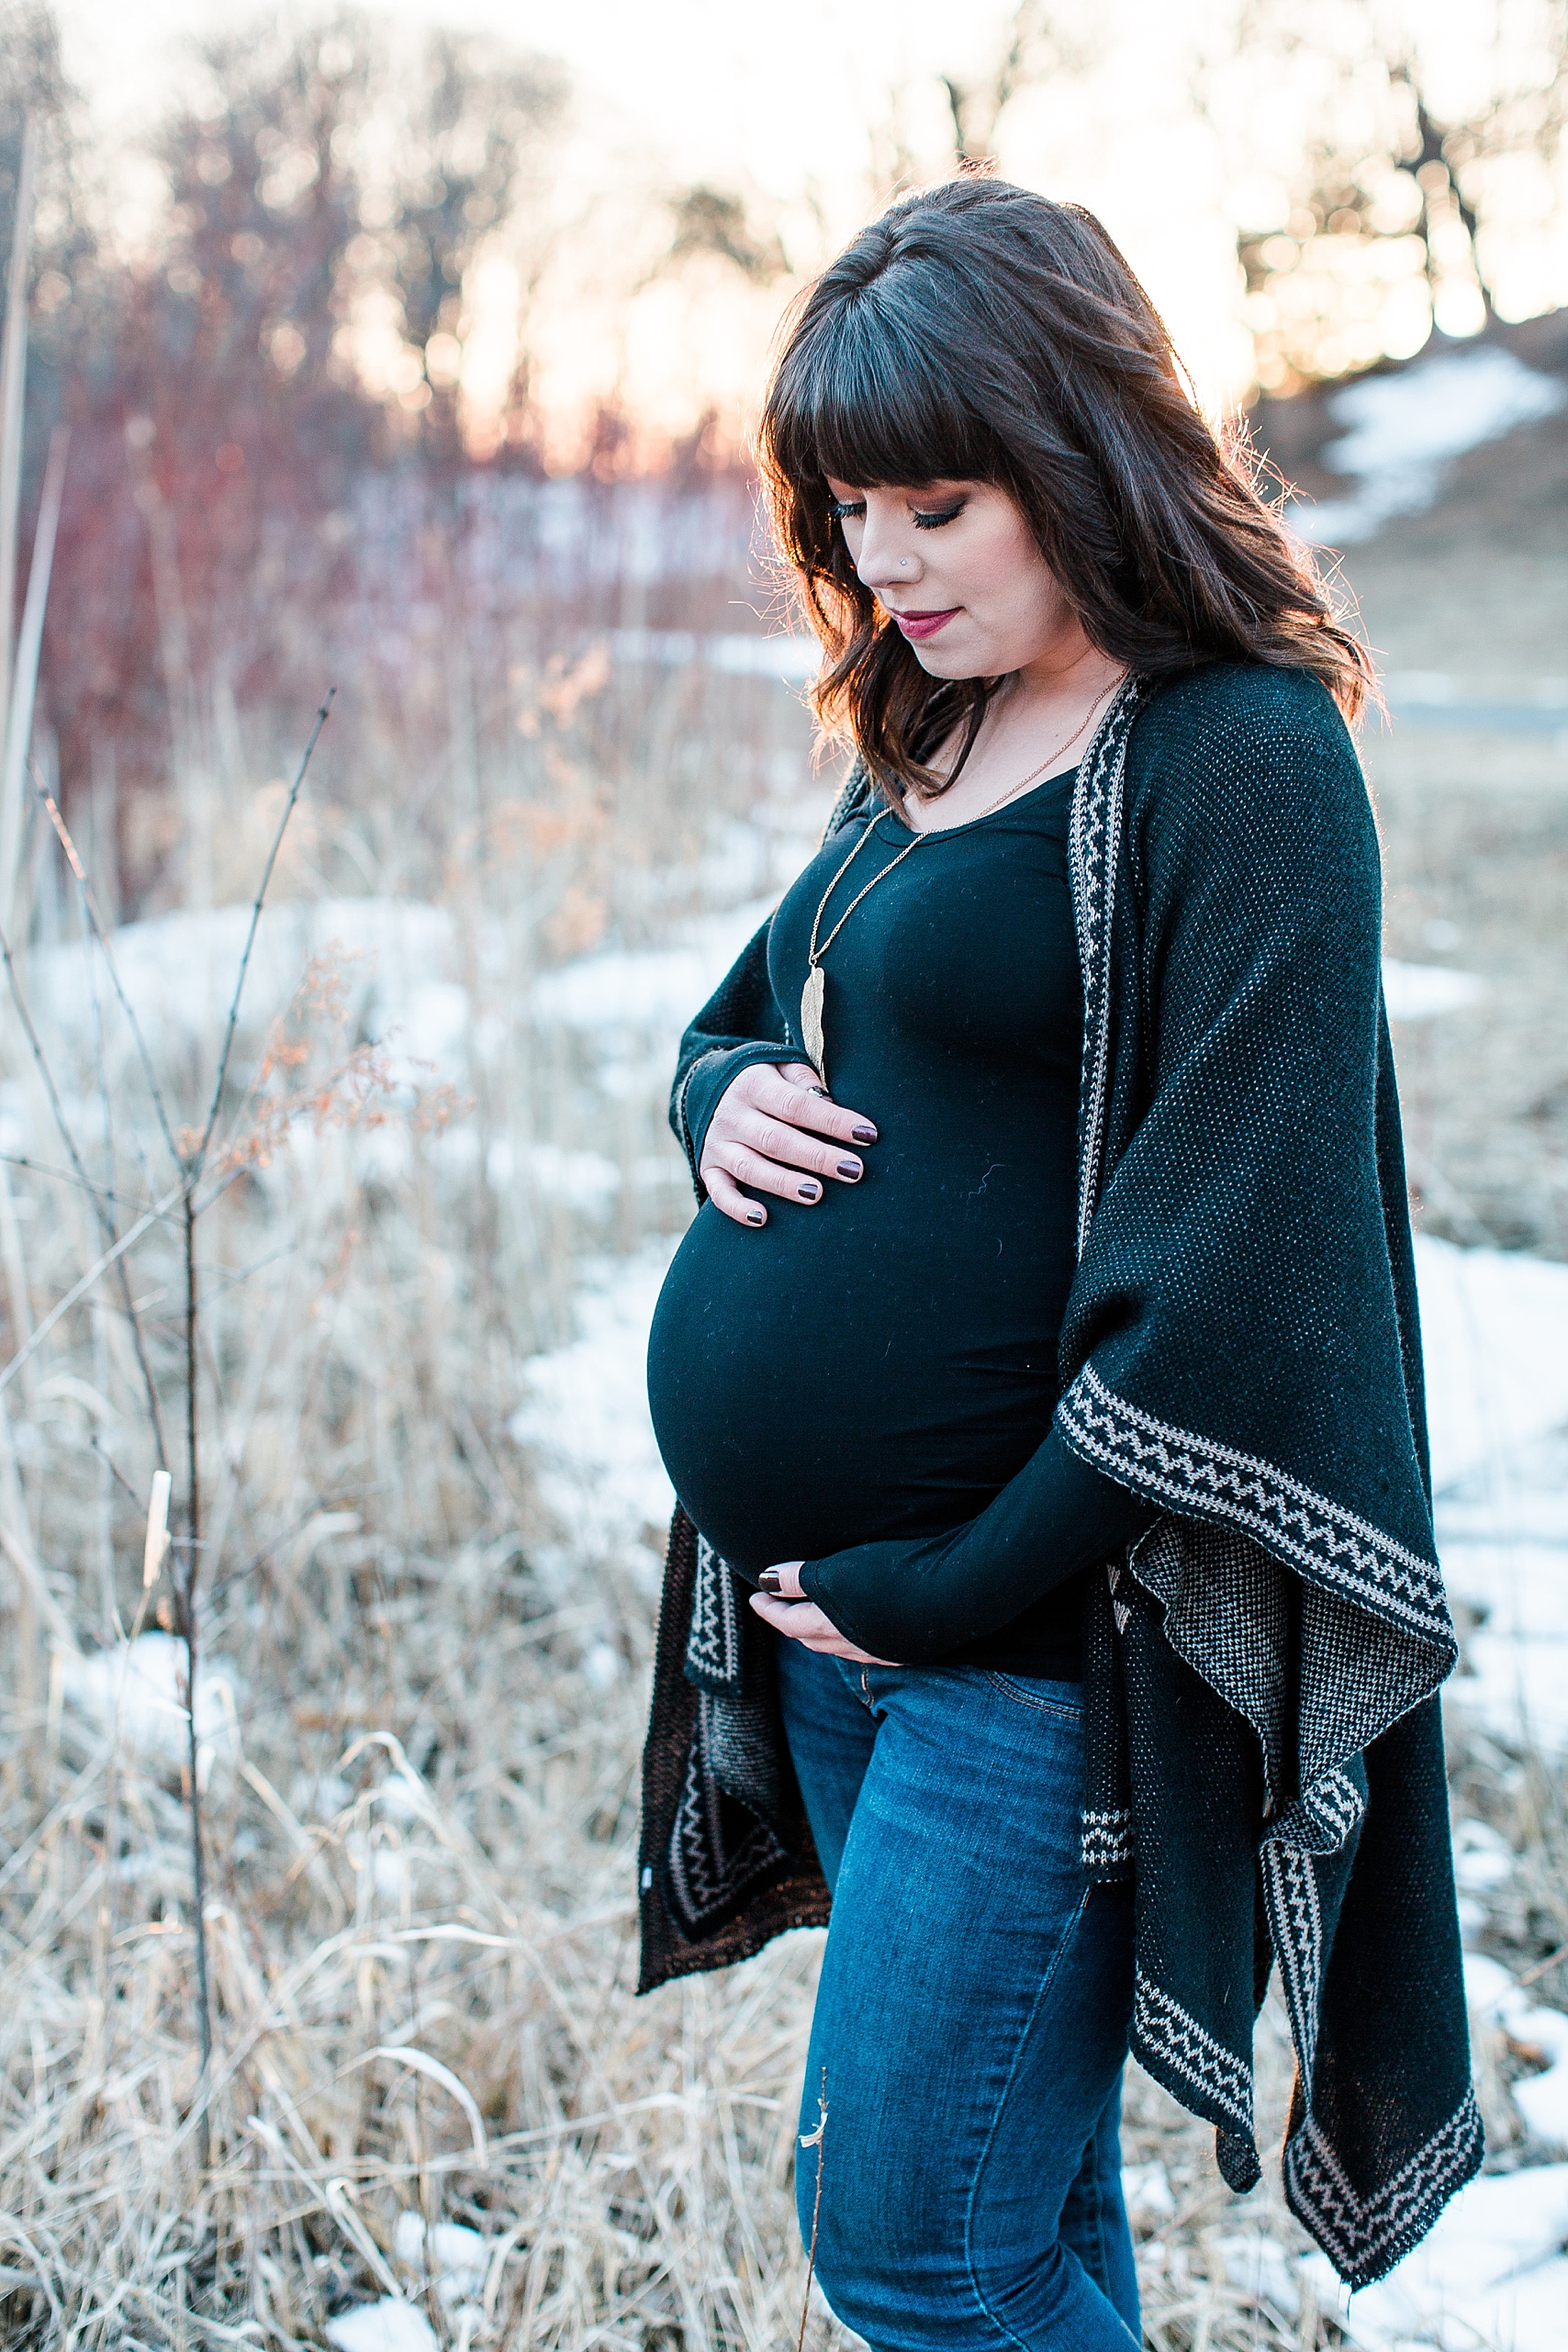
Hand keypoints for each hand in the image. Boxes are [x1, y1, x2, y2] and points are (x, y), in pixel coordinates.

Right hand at [700, 1061, 877, 1228]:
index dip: (832, 1121)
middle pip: (776, 1139)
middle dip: (817, 1156)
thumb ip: (806, 1080)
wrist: (708, 1087)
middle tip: (853, 1171)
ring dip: (783, 1182)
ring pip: (750, 1168)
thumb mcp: (782, 1066)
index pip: (796, 1104)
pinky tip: (762, 1219)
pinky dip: (737, 1207)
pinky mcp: (709, 1168)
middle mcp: (733, 1115)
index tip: (867, 1135)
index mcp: (754, 1084)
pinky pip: (718, 1191)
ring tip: (815, 1194)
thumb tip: (834, 1106)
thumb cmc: (766, 1082)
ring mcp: (718, 1144)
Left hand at [748, 1560, 901, 1664]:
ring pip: (841, 1647)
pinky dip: (850, 1638)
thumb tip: (766, 1579)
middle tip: (776, 1605)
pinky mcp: (911, 1648)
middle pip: (813, 1640)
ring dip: (820, 1633)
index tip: (754, 1597)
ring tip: (812, 1615)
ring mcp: (886, 1652)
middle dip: (790, 1624)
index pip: (790, 1624)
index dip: (769, 1610)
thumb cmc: (896, 1575)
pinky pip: (867, 1649)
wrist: (960, 1593)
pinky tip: (858, 1628)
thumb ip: (800, 1578)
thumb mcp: (838, 1571)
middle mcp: (857, 1648)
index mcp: (836, 1629)